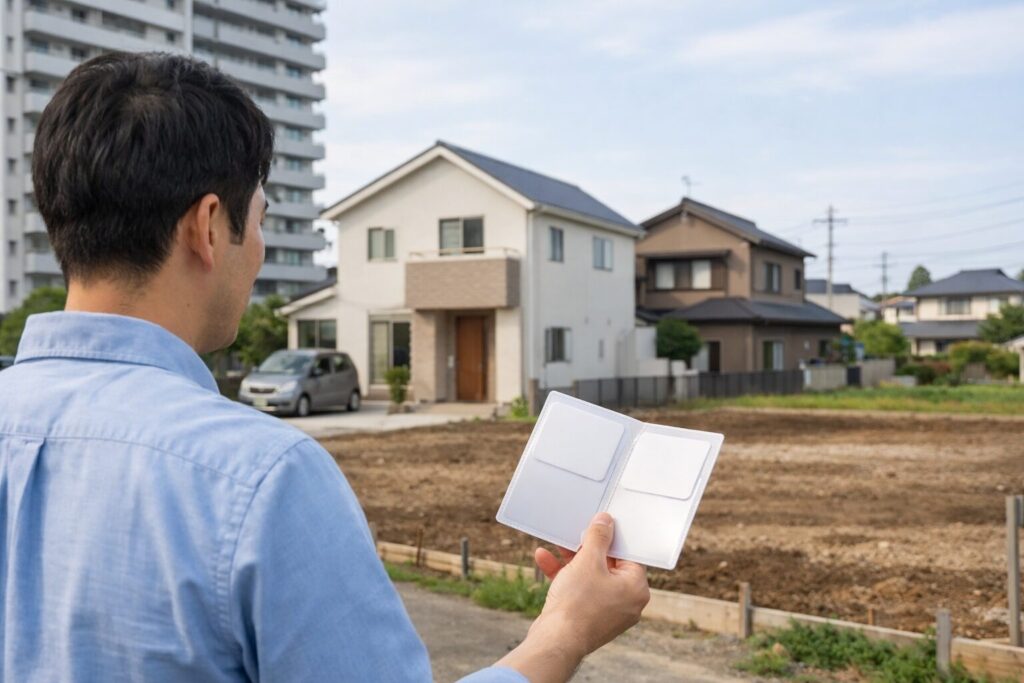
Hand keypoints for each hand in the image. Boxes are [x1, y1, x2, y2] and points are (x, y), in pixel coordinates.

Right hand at [533, 512, 649, 656]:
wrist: (555, 642)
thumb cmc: (577, 603)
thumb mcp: (587, 560)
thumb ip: (598, 537)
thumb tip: (606, 521)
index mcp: (636, 588)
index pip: (629, 555)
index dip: (612, 538)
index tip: (599, 525)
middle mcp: (626, 602)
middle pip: (608, 565)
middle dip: (587, 548)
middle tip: (576, 534)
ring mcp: (607, 612)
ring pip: (590, 577)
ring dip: (571, 560)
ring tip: (556, 544)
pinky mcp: (588, 618)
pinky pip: (580, 591)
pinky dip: (565, 577)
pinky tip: (544, 559)